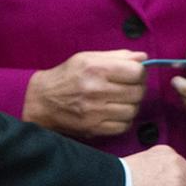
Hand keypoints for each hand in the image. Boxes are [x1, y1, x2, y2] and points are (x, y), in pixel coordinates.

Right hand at [24, 50, 146, 137]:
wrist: (41, 101)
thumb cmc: (66, 76)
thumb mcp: (88, 58)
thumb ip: (117, 56)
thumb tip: (143, 58)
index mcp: (96, 69)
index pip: (136, 72)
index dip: (139, 72)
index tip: (134, 74)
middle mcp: (96, 90)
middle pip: (137, 92)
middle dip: (138, 89)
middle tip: (129, 87)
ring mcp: (95, 112)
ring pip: (132, 111)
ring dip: (132, 105)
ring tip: (122, 100)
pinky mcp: (93, 128)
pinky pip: (123, 126)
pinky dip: (124, 120)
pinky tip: (116, 113)